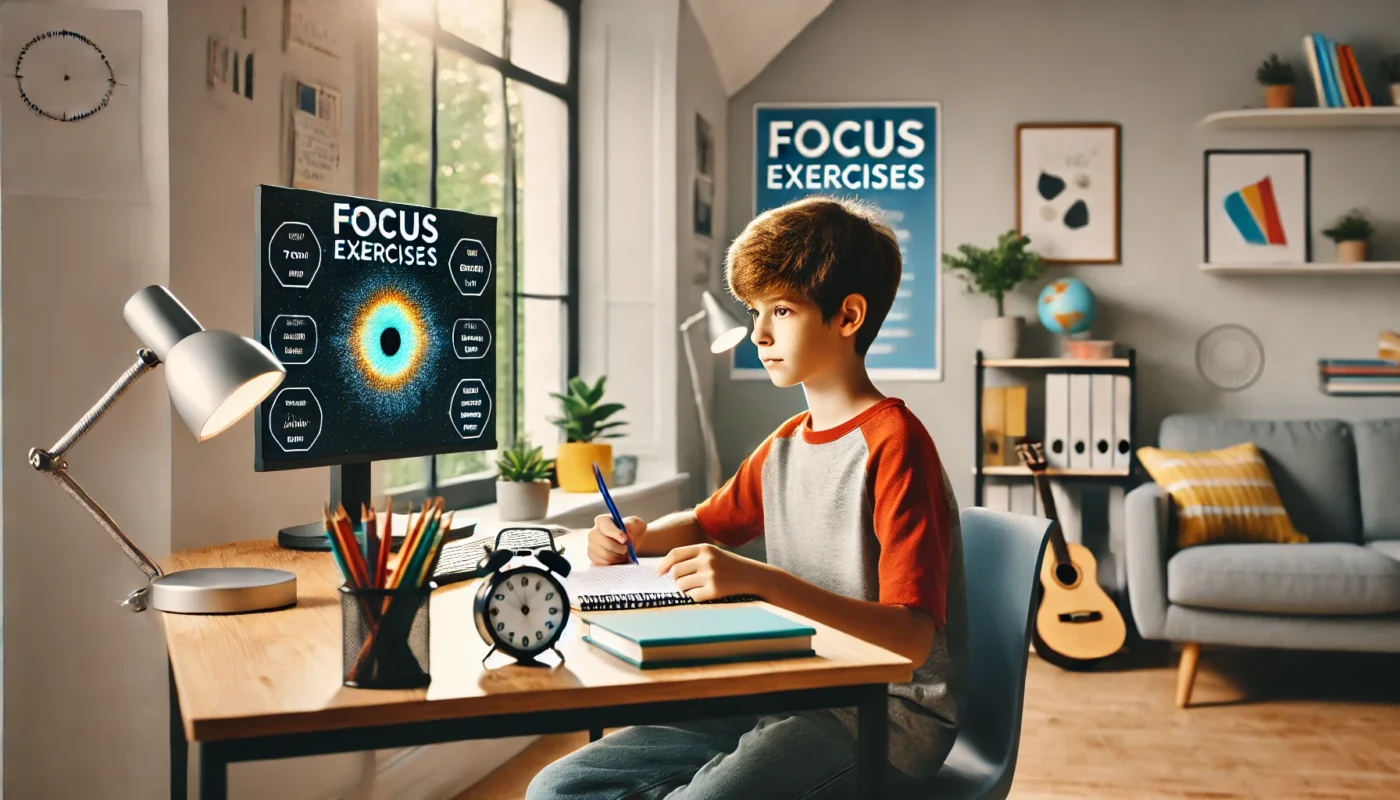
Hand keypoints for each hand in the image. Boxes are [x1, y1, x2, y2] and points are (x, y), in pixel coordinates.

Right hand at [588, 513, 644, 564]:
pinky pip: (604, 564)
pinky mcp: (593, 558)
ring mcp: (591, 546)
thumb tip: (626, 534)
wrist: (629, 543)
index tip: (625, 539)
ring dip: (618, 557)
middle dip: (620, 549)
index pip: (606, 527)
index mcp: (603, 521)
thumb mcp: (636, 524)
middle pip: (606, 544)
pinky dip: (614, 564)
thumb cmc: (632, 531)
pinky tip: (618, 559)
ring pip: (605, 556)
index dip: (616, 534)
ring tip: (623, 554)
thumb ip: (632, 525)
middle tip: (627, 549)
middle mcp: (593, 533)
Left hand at [656, 544, 770, 601]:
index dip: (664, 564)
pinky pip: (692, 596)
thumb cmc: (730, 566)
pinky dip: (695, 597)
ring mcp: (710, 575)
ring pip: (681, 585)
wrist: (754, 576)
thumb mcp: (713, 554)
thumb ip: (692, 557)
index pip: (675, 554)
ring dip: (685, 589)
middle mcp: (706, 560)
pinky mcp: (714, 590)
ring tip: (696, 587)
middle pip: (676, 572)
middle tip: (683, 583)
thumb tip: (667, 570)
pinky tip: (705, 593)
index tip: (660, 573)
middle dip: (676, 579)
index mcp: (704, 548)